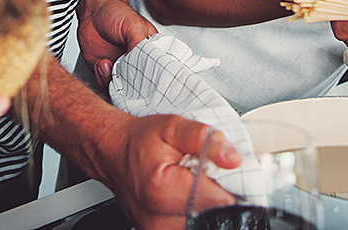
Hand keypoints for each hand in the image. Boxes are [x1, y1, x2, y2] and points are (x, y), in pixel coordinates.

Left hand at [78, 0, 156, 88]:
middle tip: (122, 74)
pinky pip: (106, 87)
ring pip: (123, 91)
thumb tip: (144, 63)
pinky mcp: (106, 74)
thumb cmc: (116, 13)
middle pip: (141, 87)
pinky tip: (101, 63)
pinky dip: (102, 79)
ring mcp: (121, 70)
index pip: (158, 73)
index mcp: (151, 53)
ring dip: (113, 81)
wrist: (92, 11)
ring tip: (108, 63)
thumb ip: (140, 44)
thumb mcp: (134, 26)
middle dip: (131, 86)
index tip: (144, 81)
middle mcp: (137, 64)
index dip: (153, 82)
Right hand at [99, 115, 241, 229]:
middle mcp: (158, 218)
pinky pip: (190, 226)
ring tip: (192, 184)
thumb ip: (207, 140)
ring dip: (206, 205)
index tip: (224, 170)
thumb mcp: (174, 127)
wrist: (114, 152)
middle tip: (205, 175)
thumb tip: (233, 159)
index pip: (219, 200)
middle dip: (217, 195)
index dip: (230, 184)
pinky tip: (186, 196)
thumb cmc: (141, 140)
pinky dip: (195, 212)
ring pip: (203, 223)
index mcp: (162, 190)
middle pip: (213, 215)